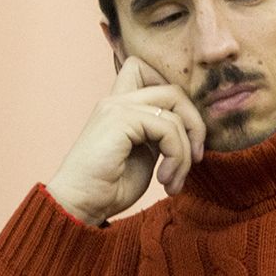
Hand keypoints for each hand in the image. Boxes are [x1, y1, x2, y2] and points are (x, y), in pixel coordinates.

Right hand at [45, 57, 205, 225]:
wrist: (80, 206)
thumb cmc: (110, 186)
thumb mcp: (145, 153)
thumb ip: (161, 133)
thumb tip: (194, 129)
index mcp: (121, 106)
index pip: (144, 69)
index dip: (174, 95)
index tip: (183, 134)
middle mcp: (116, 101)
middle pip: (174, 90)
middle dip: (195, 125)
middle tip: (196, 158)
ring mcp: (116, 107)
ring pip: (175, 111)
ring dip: (185, 151)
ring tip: (174, 180)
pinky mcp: (119, 119)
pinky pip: (168, 128)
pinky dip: (177, 156)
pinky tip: (164, 179)